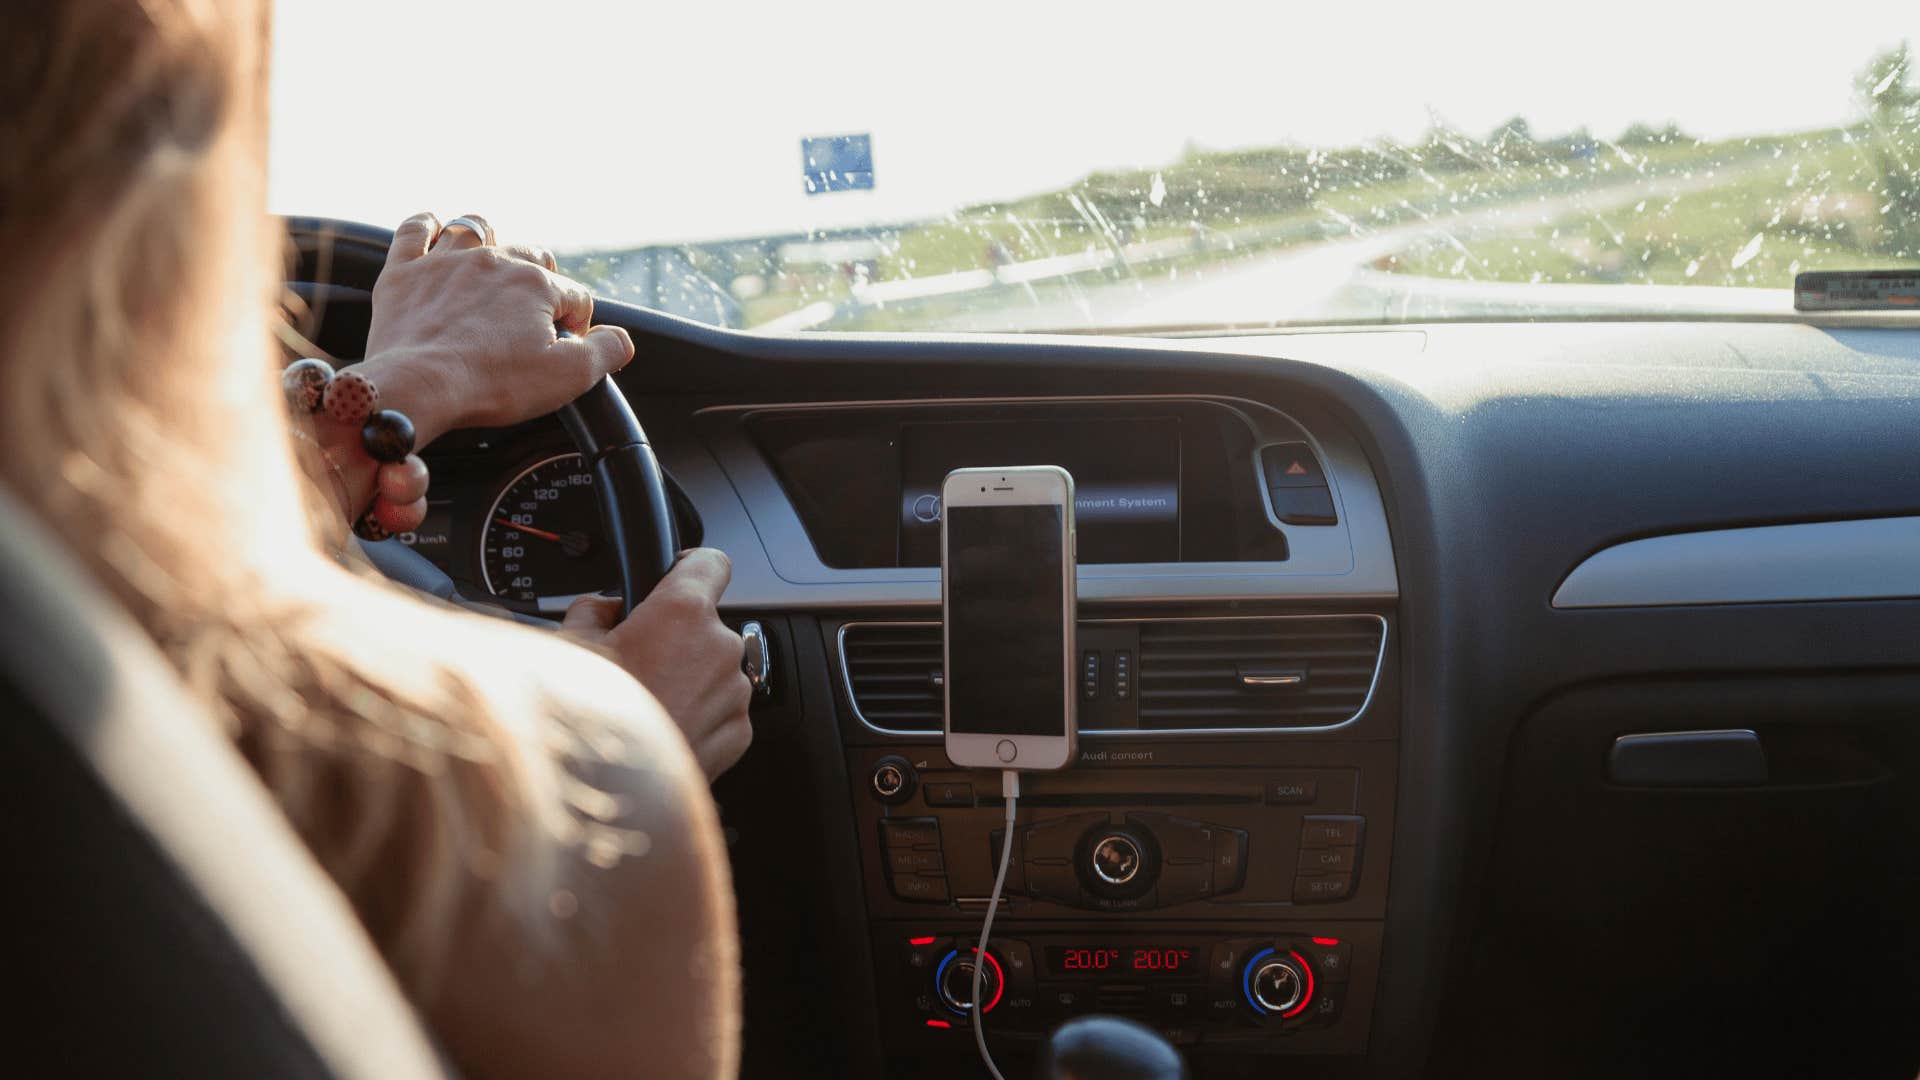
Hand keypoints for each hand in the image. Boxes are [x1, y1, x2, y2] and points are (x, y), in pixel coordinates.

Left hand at [358, 212, 634, 444]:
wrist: (418, 388)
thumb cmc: (493, 383)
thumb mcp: (570, 377)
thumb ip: (608, 351)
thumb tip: (621, 338)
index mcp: (536, 285)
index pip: (574, 296)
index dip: (576, 326)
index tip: (563, 351)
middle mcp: (494, 261)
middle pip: (531, 255)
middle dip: (539, 281)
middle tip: (532, 318)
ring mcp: (445, 262)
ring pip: (476, 229)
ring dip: (489, 242)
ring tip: (491, 266)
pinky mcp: (404, 272)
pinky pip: (415, 230)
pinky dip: (426, 226)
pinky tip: (433, 231)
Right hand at [561, 549, 753, 780]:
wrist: (607, 795)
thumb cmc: (588, 721)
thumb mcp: (568, 648)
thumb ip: (592, 611)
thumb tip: (602, 608)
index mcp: (682, 613)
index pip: (710, 562)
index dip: (690, 566)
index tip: (676, 574)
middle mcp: (719, 648)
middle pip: (704, 624)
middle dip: (673, 637)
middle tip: (634, 662)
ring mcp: (733, 692)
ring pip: (712, 669)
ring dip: (686, 678)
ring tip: (643, 703)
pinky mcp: (739, 733)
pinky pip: (720, 709)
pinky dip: (696, 714)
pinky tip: (660, 728)